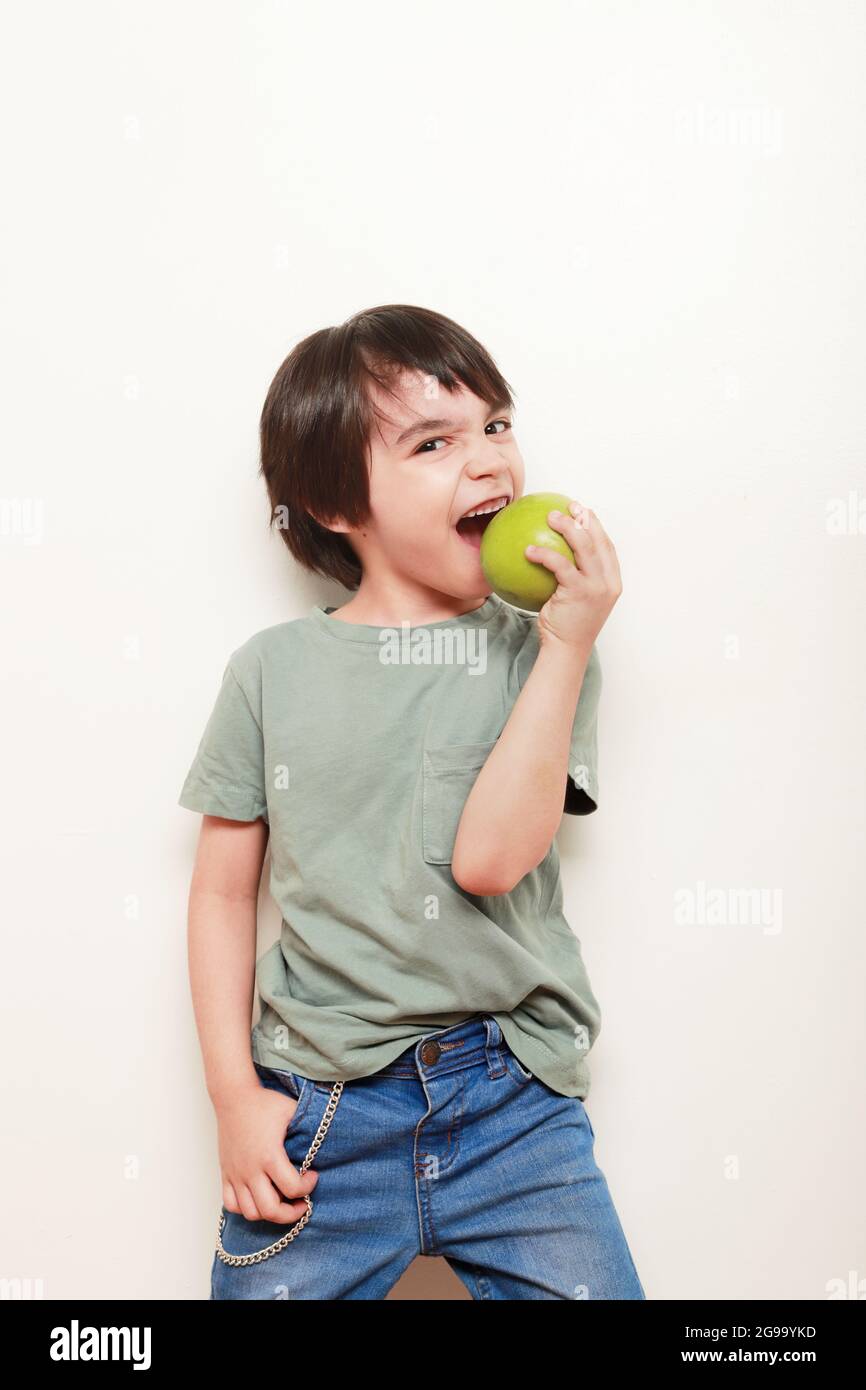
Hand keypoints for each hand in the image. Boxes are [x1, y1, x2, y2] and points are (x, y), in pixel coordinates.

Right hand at [215, 1080, 317, 1222]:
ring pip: (250, 1212)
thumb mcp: (292, 1111)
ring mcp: (236, 1174)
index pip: (292, 1187)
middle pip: (270, 1210)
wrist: (234, 1096)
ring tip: (282, 1202)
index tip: (313, 1176)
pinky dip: (245, 1208)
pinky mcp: (225, 1173)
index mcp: (269, 1155)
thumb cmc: (264, 1103)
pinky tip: (258, 1198)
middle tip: (302, 1203)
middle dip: (291, 1213)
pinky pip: (231, 1204)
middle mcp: (250, 1170)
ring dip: (269, 1213)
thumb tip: (324, 1143)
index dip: (308, 1187)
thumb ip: (308, 1129)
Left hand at [525, 502, 622, 652]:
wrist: (567, 650)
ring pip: (584, 547)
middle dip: (584, 519)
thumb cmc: (566, 626)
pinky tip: (528, 550)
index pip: (608, 547)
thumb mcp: (575, 600)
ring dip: (567, 527)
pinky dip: (544, 554)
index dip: (597, 526)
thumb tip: (552, 557)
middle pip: (598, 541)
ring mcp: (597, 587)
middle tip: (567, 507)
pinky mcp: (580, 592)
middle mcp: (608, 582)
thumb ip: (573, 579)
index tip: (583, 511)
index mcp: (612, 582)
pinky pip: (560, 565)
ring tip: (550, 517)